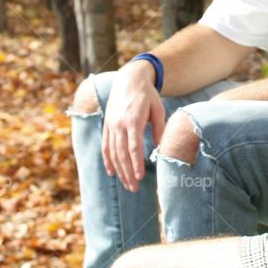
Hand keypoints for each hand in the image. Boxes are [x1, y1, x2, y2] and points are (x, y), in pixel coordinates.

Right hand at [101, 60, 165, 191]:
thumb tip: (162, 148)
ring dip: (119, 171)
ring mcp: (111, 125)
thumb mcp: (158, 108)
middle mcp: (119, 124)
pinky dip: (108, 160)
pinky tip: (112, 172)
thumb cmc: (147, 94)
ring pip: (113, 153)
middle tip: (135, 188)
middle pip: (122, 154)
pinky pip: (105, 146)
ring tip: (127, 184)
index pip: (133, 147)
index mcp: (133, 120)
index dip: (136, 163)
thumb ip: (160, 128)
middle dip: (128, 173)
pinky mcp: (107, 126)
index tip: (140, 177)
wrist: (128, 79)